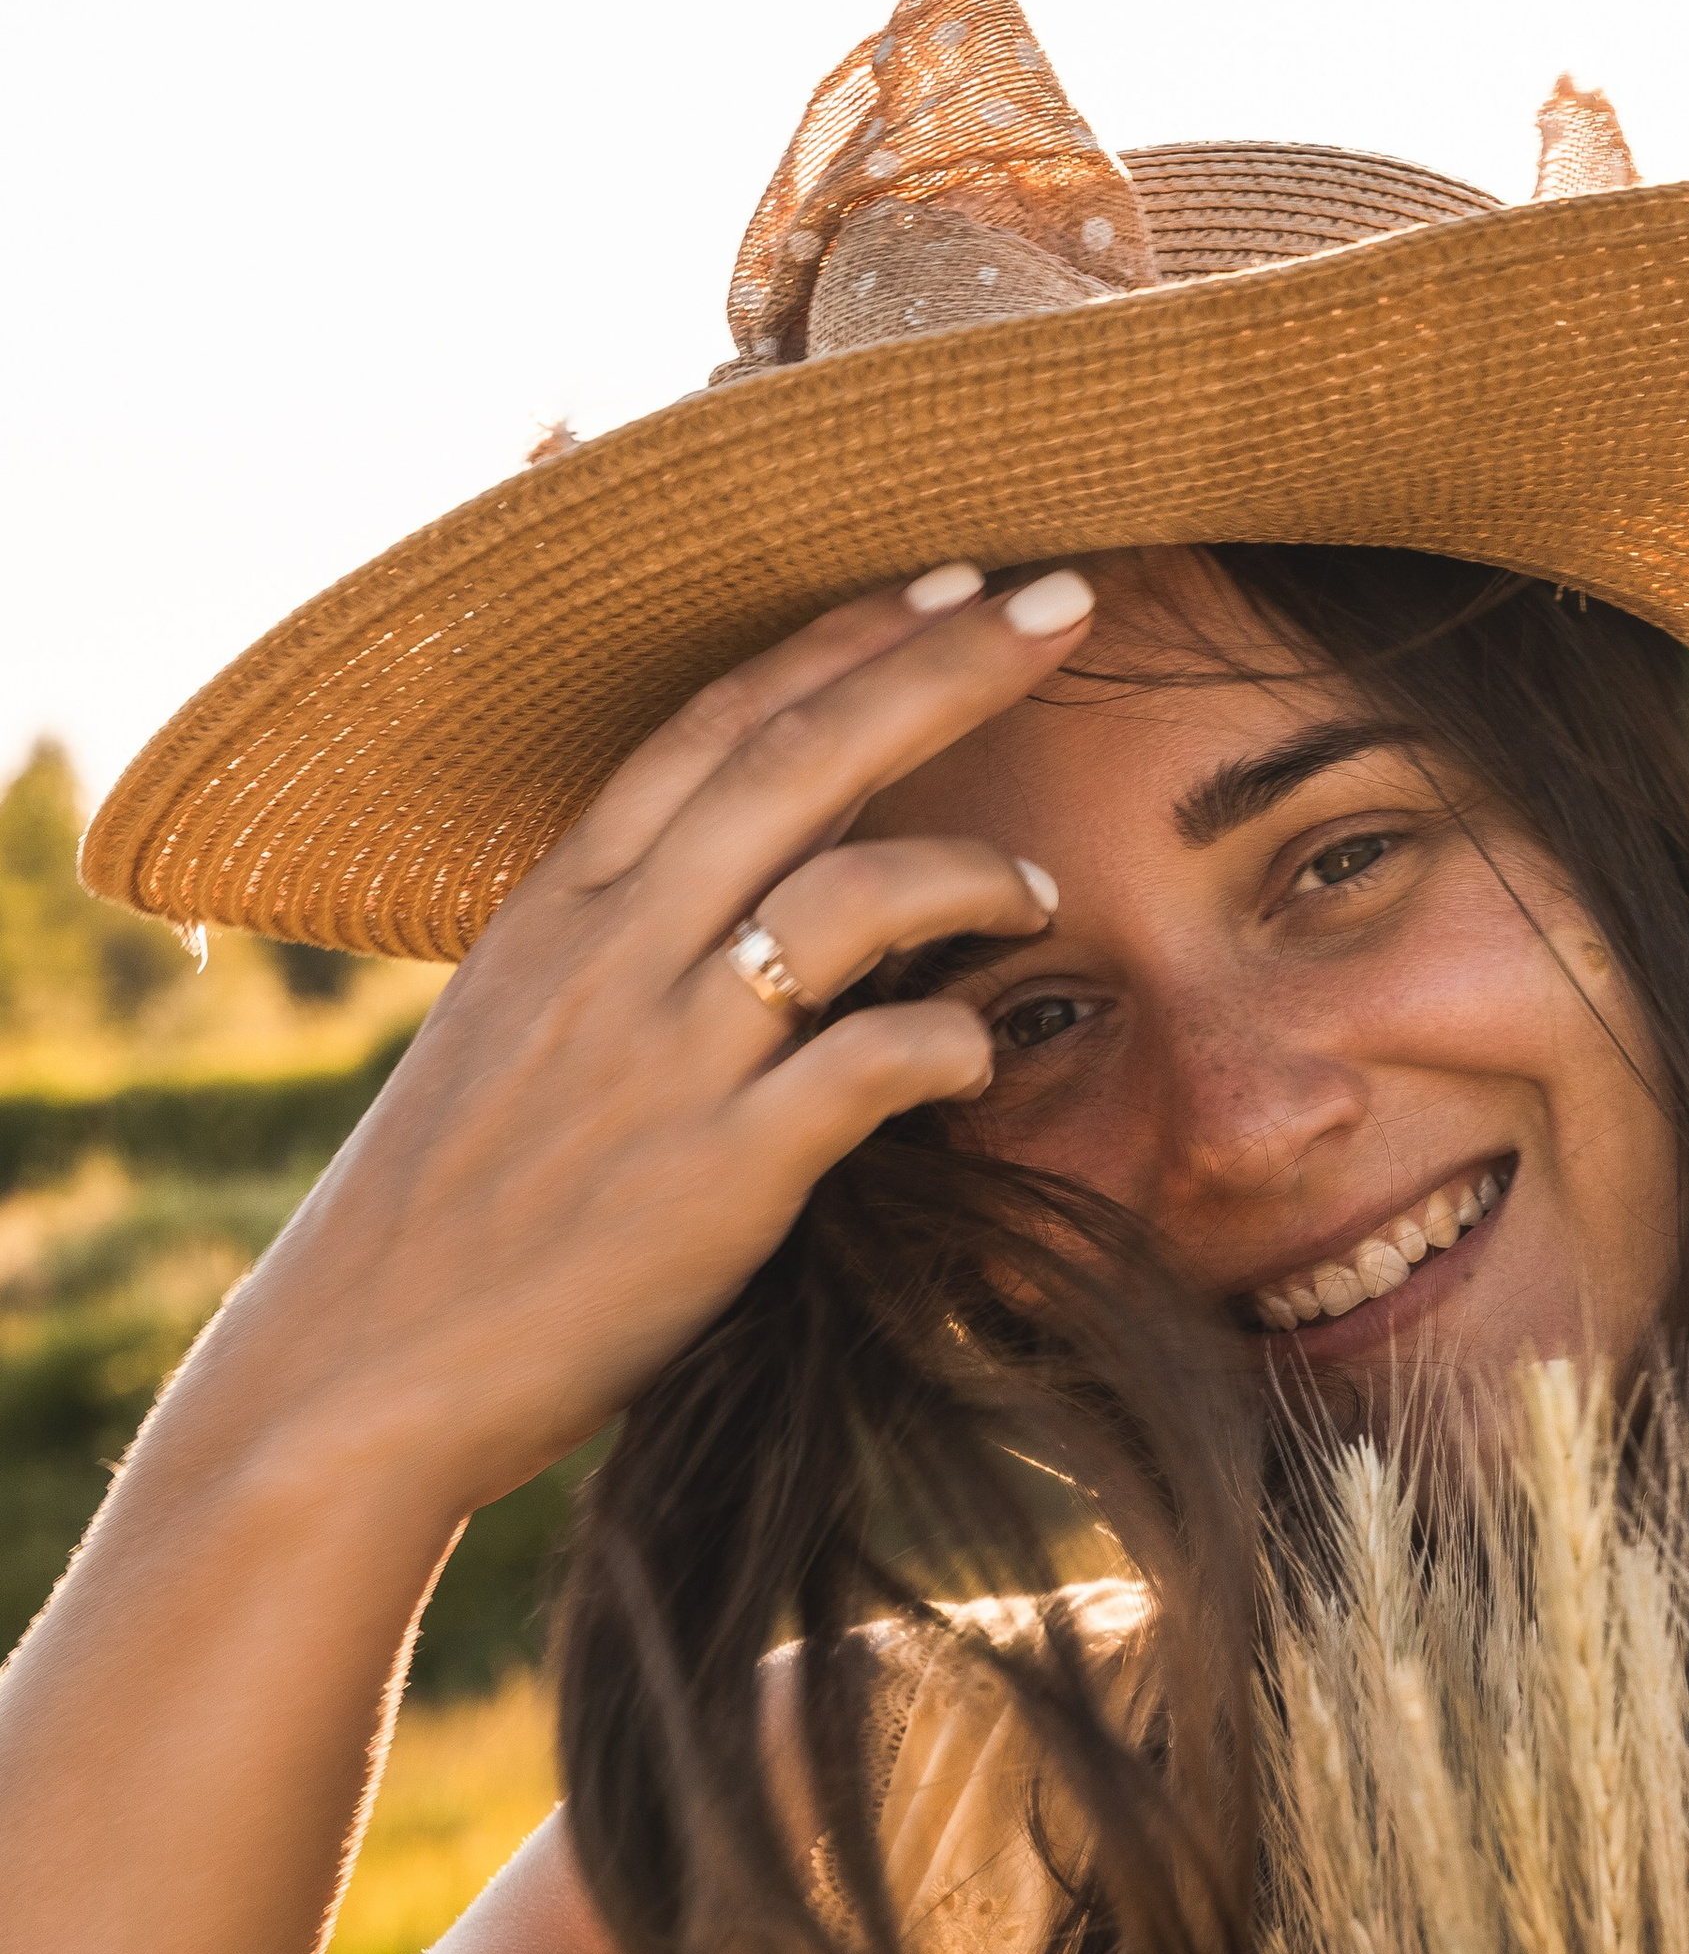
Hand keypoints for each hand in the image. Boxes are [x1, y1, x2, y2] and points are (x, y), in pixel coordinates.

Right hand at [209, 564, 1094, 1520]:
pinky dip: (948, 1041)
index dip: (837, 641)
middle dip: (943, 666)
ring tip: (1041, 885)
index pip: (712, 724)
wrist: (358, 1374)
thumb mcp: (506, 1034)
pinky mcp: (716, 1178)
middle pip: (798, 760)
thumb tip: (723, 894)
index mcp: (553, 906)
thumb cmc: (446, 1215)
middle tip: (1065, 601)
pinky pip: (870, 1067)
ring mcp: (662, 1061)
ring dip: (968, 871)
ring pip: (848, 897)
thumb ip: (608, 949)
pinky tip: (981, 1049)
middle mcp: (607, 955)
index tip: (948, 579)